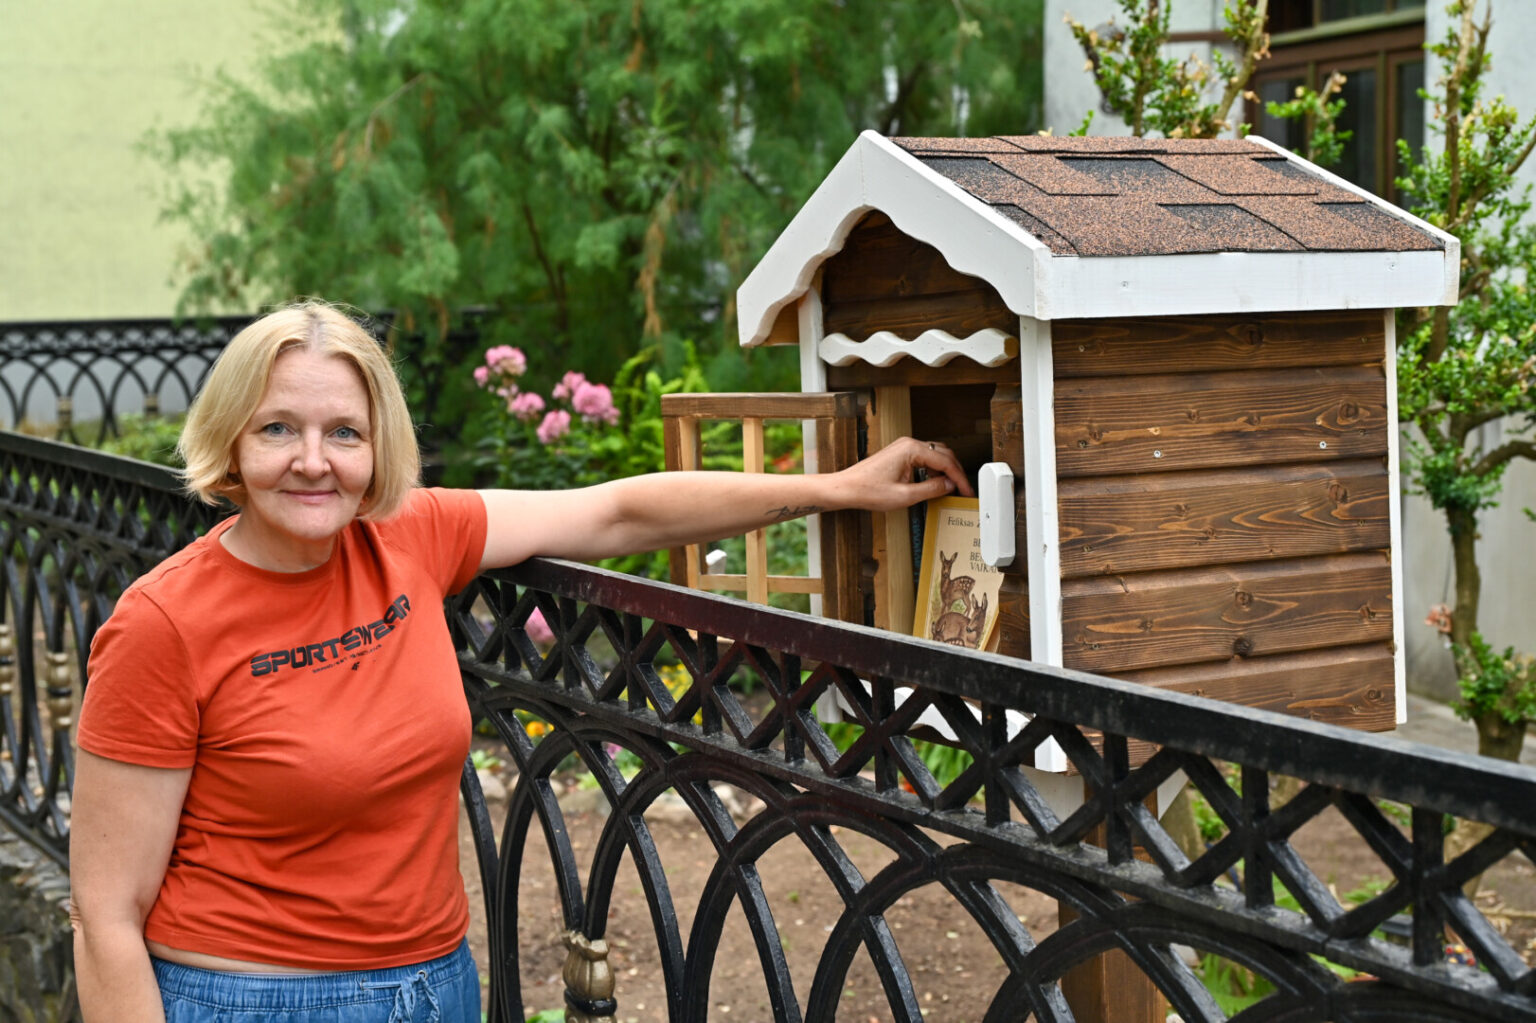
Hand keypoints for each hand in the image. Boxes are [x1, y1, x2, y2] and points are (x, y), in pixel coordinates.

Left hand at [828, 437, 972, 511]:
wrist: (847, 488)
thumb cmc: (868, 491)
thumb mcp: (905, 496)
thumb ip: (932, 489)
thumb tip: (949, 485)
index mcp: (912, 450)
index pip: (946, 462)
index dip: (959, 478)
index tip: (967, 491)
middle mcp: (909, 444)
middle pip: (943, 454)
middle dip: (955, 472)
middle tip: (963, 489)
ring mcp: (904, 447)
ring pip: (935, 455)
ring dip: (945, 471)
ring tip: (951, 489)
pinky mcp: (900, 454)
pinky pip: (924, 459)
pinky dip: (933, 470)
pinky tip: (935, 484)